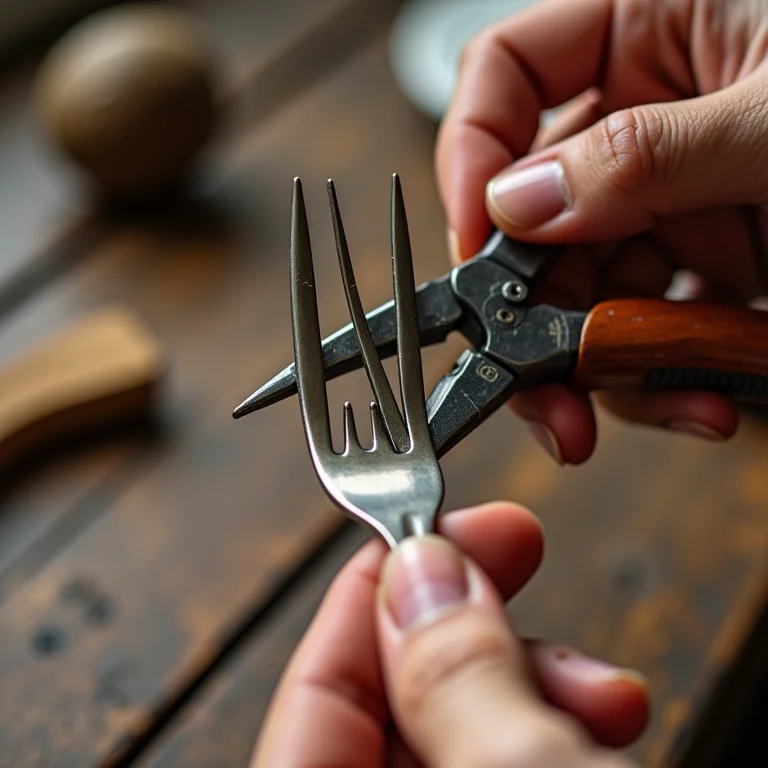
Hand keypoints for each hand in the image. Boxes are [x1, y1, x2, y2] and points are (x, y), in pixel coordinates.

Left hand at [251, 503, 647, 766]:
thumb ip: (455, 675)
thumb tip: (423, 568)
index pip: (318, 674)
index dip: (380, 583)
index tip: (442, 523)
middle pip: (395, 687)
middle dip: (475, 618)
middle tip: (522, 549)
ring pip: (463, 721)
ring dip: (538, 680)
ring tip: (601, 688)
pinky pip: (503, 756)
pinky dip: (556, 726)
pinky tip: (607, 716)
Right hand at [436, 0, 767, 464]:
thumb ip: (648, 154)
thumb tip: (521, 202)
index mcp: (654, 26)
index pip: (506, 78)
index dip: (473, 158)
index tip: (478, 243)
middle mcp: (647, 115)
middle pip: (535, 215)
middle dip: (533, 311)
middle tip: (542, 392)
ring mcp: (675, 195)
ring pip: (585, 288)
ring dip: (605, 362)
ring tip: (668, 403)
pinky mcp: (711, 257)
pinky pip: (648, 321)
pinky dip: (662, 371)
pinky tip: (701, 399)